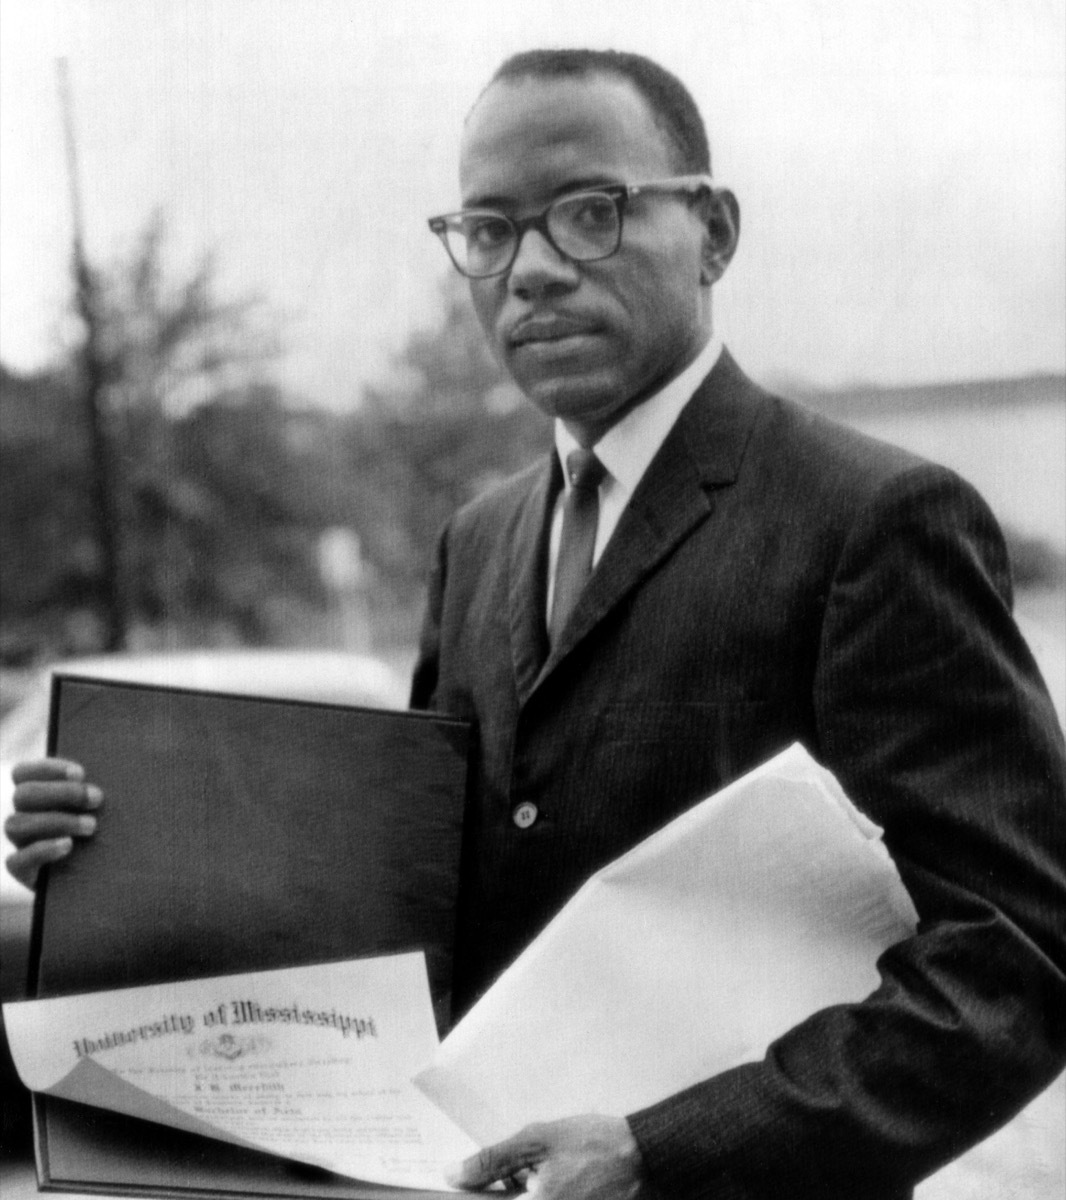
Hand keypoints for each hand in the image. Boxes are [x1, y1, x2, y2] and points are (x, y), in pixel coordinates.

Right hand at [5, 758, 101, 888]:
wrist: (106, 874)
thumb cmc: (107, 829)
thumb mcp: (104, 806)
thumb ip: (99, 788)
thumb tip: (122, 763)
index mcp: (36, 794)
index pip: (23, 773)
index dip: (47, 769)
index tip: (81, 772)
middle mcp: (23, 816)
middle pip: (23, 795)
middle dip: (62, 793)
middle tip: (97, 798)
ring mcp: (20, 844)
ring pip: (17, 825)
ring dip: (57, 821)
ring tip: (92, 826)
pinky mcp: (23, 871)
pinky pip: (16, 861)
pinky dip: (42, 850)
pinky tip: (68, 845)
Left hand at [448, 1114, 656, 1198]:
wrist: (645, 1157)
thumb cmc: (594, 1145)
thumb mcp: (537, 1142)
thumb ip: (492, 1161)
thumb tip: (452, 1175)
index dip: (479, 1193)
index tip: (470, 1181)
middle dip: (508, 1188)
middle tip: (528, 1169)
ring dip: (525, 1191)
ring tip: (551, 1171)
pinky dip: (542, 1192)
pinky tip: (559, 1179)